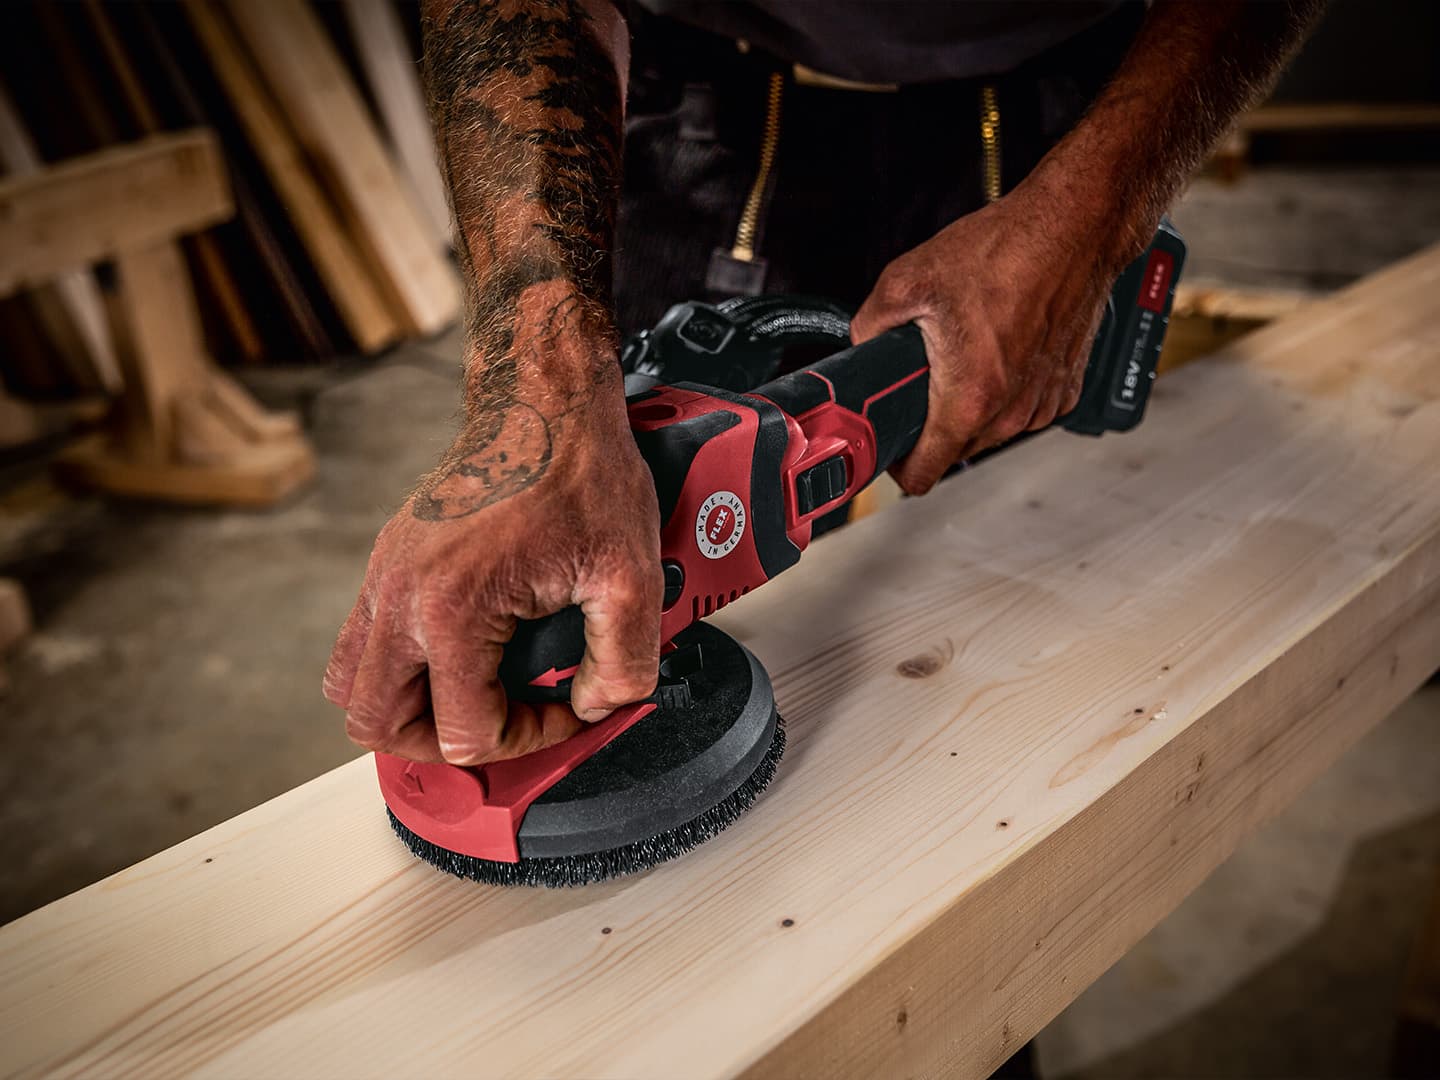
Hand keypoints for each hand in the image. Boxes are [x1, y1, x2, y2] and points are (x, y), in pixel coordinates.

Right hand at [323, 373, 661, 765]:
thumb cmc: (579, 474)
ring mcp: (385, 575)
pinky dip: (399, 666)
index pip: (462, 731)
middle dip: (441, 744)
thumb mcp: (629, 577)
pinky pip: (360, 639)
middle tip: (498, 724)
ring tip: (470, 698)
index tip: (561, 708)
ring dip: (406, 709)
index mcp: (452, 609)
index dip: (525, 739)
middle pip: (374, 723)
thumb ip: (622, 663)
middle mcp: (400, 595)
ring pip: (350, 685)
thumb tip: (597, 704)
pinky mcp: (389, 559)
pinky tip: (461, 652)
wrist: (546, 404)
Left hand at [850, 182, 1118, 493]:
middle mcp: (1011, 412)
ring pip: (989, 432)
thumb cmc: (1007, 250)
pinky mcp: (1065, 390)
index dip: (896, 466)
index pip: (922, 475)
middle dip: (932, 425)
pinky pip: (1021, 411)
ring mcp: (1042, 404)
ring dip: (971, 407)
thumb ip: (869, 325)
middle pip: (953, 451)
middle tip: (921, 381)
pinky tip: (999, 348)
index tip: (889, 446)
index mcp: (969, 398)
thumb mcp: (908, 280)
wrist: (1075, 227)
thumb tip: (861, 346)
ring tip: (966, 355)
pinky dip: (1005, 392)